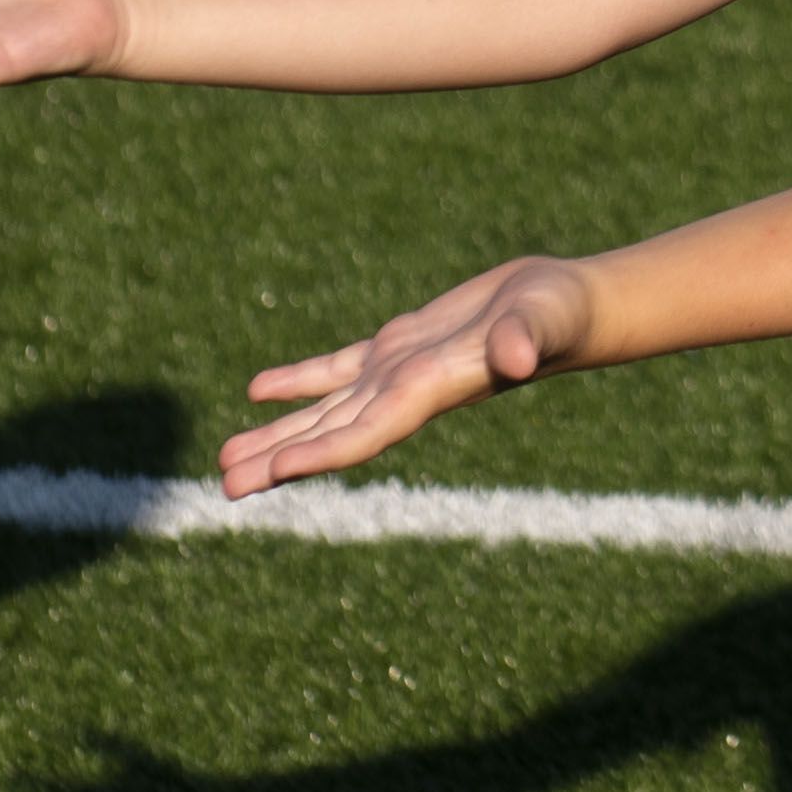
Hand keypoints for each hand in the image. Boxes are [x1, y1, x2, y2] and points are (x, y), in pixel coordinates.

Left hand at [224, 257, 595, 497]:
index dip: (317, 453)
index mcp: (428, 391)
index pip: (362, 433)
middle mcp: (404, 392)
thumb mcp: (540, 321)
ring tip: (226, 458)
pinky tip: (259, 390)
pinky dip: (298, 382)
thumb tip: (514, 358)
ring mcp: (397, 372)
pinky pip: (336, 369)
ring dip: (278, 433)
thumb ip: (524, 339)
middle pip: (330, 435)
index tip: (270, 471)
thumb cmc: (557, 314)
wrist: (565, 305)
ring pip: (325, 410)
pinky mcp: (397, 345)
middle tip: (225, 487)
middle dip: (278, 459)